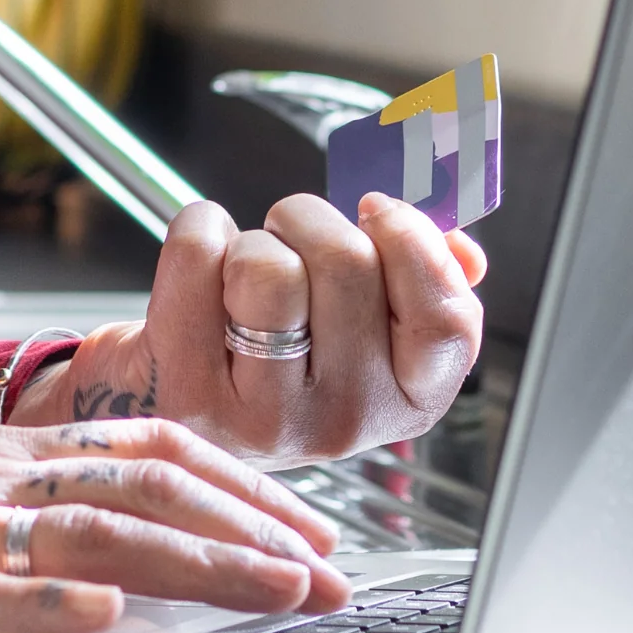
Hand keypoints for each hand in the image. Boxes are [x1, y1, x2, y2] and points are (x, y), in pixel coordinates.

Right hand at [0, 413, 345, 632]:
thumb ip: (7, 514)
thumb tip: (106, 564)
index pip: (151, 451)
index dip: (244, 488)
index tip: (314, 530)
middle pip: (147, 488)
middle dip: (256, 534)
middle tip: (334, 579)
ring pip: (87, 533)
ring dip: (193, 564)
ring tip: (271, 593)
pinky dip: (39, 605)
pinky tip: (97, 620)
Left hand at [13, 193, 487, 467]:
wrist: (169, 402)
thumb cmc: (273, 353)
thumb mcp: (363, 330)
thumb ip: (424, 285)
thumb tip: (462, 250)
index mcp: (405, 401)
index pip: (446, 320)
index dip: (413, 243)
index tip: (377, 212)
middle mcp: (343, 420)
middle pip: (347, 264)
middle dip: (311, 220)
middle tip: (291, 234)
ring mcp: (265, 417)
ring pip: (270, 266)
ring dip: (254, 236)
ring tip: (245, 266)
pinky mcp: (190, 395)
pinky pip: (199, 256)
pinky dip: (197, 230)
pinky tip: (200, 265)